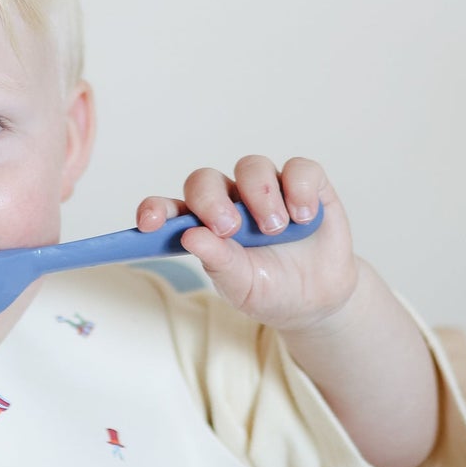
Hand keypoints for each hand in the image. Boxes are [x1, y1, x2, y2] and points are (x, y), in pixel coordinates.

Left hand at [137, 155, 357, 331]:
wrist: (316, 300)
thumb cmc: (271, 290)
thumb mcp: (242, 287)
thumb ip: (218, 262)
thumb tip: (190, 235)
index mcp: (204, 227)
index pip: (172, 209)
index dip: (156, 209)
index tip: (149, 224)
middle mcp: (231, 202)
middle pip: (206, 180)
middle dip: (212, 200)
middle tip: (229, 229)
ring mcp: (267, 190)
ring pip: (251, 166)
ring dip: (261, 196)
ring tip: (275, 230)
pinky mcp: (306, 186)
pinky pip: (299, 169)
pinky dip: (300, 189)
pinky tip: (303, 217)